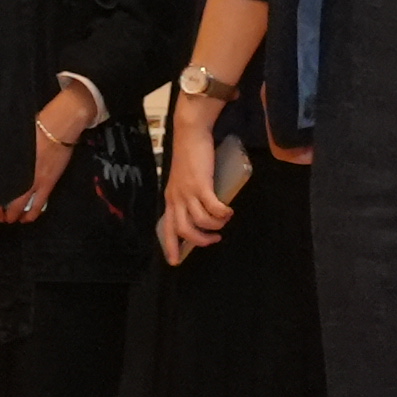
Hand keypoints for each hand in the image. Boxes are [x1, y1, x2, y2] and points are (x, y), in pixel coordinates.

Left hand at [1, 79, 99, 223]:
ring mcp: (35, 181)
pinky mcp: (48, 183)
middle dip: (1, 210)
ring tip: (10, 220)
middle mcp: (20, 176)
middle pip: (7, 198)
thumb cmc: (35, 127)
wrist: (57, 127)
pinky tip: (27, 219)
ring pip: (22, 205)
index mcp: (10, 166)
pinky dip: (33, 213)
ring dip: (15, 214)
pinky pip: (40, 203)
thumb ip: (6, 152)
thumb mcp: (14, 139)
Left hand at [163, 104, 244, 261]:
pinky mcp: (201, 184)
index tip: (175, 262)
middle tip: (213, 240)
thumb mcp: (183, 180)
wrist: (190, 135)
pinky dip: (222, 213)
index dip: (171, 246)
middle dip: (199, 241)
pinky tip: (228, 211)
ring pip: (200, 221)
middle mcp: (176, 197)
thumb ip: (188, 194)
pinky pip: (213, 208)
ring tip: (223, 221)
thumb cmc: (189, 156)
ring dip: (214, 226)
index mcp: (170, 198)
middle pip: (184, 230)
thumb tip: (201, 209)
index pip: (167, 227)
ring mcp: (188, 191)